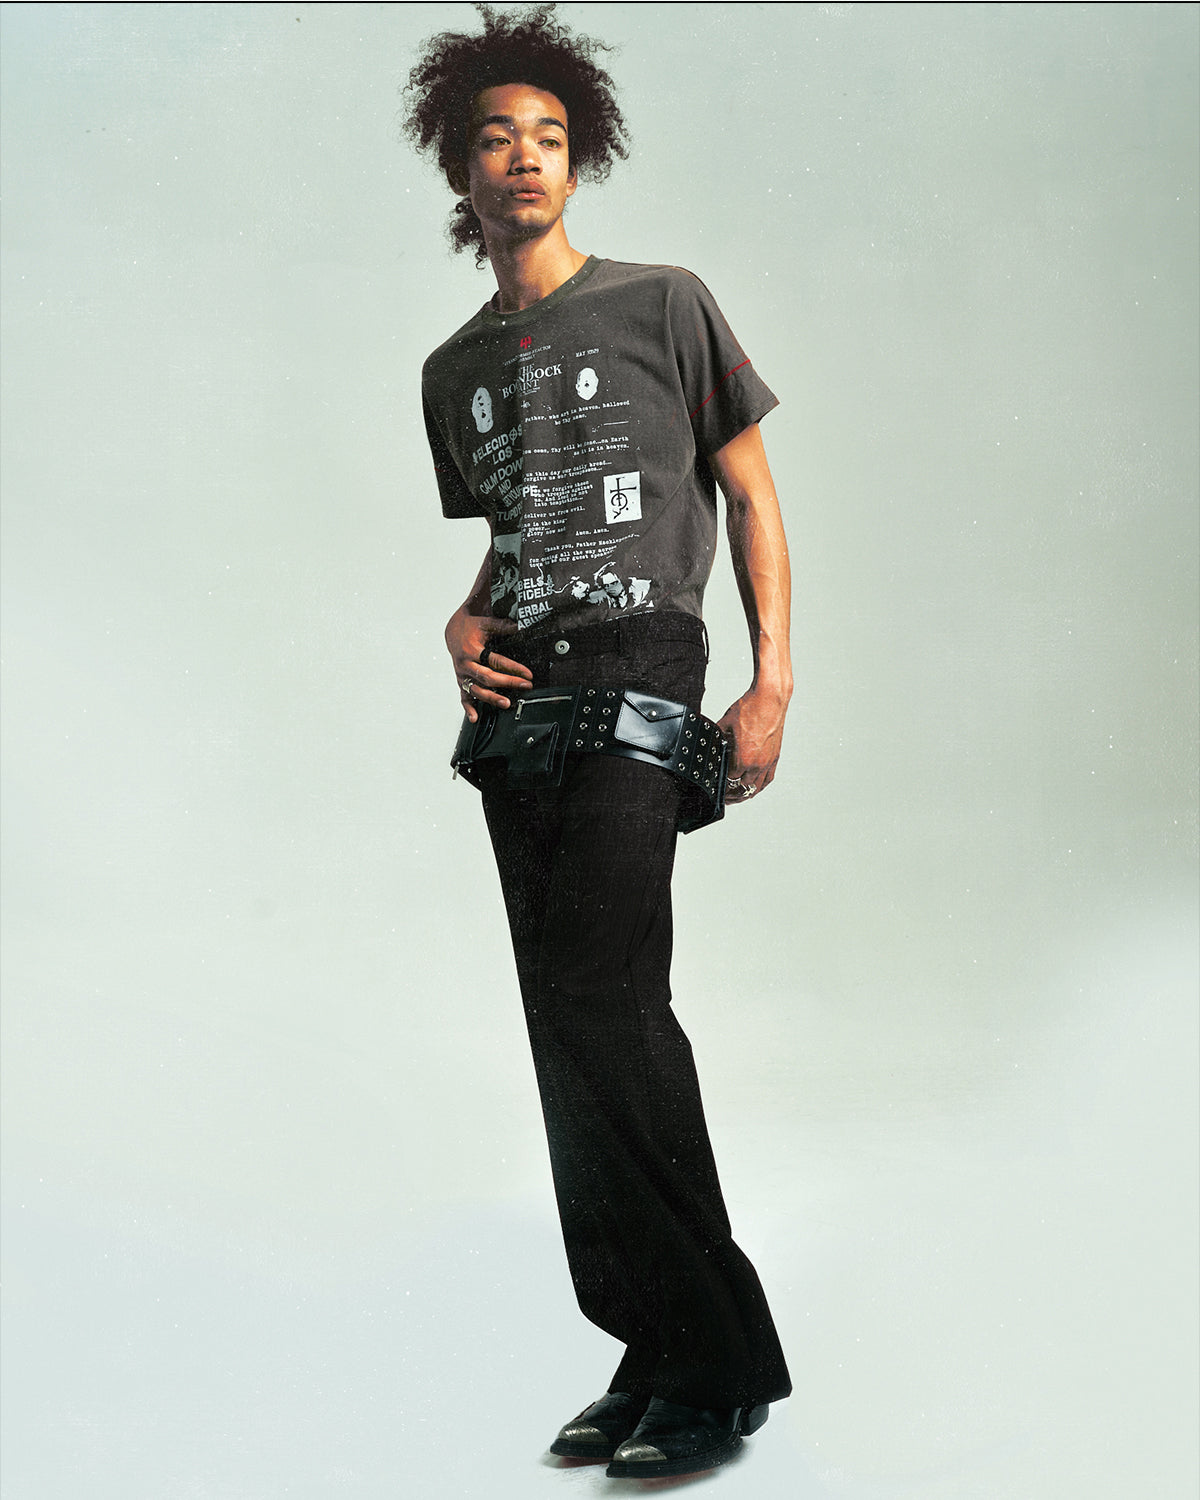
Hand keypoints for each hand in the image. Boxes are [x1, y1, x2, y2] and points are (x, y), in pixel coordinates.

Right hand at [446, 606, 531, 722]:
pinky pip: (464, 697)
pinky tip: (475, 717)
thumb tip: (520, 625)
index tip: (527, 674)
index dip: (513, 668)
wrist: (453, 632)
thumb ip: (503, 626)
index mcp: (471, 650)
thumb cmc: (470, 627)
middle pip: (488, 678)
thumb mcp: (486, 623)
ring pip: (477, 690)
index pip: (495, 661)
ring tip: (506, 704)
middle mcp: (465, 664)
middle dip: (508, 683)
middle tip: (524, 686)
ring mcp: (462, 675)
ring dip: (492, 698)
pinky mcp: (461, 682)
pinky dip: (468, 708)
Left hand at [716, 686, 788, 803]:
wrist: (770, 699)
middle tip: (723, 798)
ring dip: (745, 794)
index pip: (728, 781)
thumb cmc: (749, 709)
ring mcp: (767, 762)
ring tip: (737, 797)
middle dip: (731, 795)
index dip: (719, 786)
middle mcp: (757, 764)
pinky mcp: (775, 757)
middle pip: (742, 789)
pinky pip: (768, 779)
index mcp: (743, 759)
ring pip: (756, 788)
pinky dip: (760, 786)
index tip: (714, 788)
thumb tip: (709, 746)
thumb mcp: (723, 725)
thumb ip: (716, 740)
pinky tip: (754, 788)